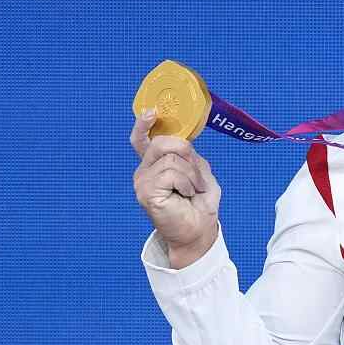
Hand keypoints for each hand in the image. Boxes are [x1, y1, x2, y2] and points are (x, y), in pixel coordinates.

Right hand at [131, 109, 221, 263]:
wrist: (199, 232)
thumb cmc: (199, 205)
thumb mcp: (201, 173)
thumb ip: (190, 156)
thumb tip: (183, 145)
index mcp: (156, 164)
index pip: (142, 140)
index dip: (144, 124)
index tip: (151, 112)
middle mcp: (145, 170)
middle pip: (162, 143)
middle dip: (187, 154)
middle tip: (196, 178)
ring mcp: (143, 181)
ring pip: (171, 158)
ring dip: (191, 175)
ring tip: (192, 191)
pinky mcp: (146, 192)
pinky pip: (171, 173)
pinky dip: (186, 183)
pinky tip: (186, 196)